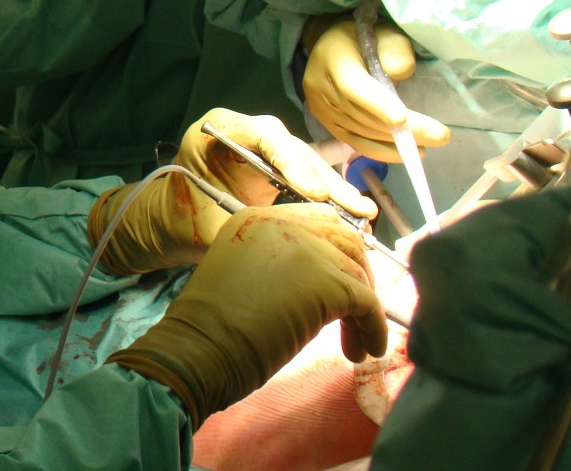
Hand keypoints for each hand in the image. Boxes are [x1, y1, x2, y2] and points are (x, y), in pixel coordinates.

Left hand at [88, 108, 372, 274]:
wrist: (172, 222)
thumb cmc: (185, 221)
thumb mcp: (210, 225)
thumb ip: (249, 226)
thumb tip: (298, 239)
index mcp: (218, 130)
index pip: (261, 134)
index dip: (291, 162)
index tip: (314, 192)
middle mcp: (244, 130)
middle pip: (291, 147)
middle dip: (323, 179)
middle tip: (353, 207)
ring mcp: (263, 145)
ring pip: (305, 161)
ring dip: (333, 189)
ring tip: (362, 213)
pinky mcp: (277, 163)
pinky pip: (305, 173)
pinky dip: (327, 194)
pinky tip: (353, 212)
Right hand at [107, 204, 387, 427]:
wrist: (197, 350)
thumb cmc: (210, 329)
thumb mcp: (244, 277)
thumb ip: (280, 266)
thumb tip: (325, 284)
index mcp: (255, 219)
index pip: (316, 222)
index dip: (336, 253)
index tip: (342, 285)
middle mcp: (282, 224)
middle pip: (344, 239)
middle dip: (357, 275)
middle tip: (354, 313)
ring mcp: (306, 250)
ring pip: (357, 272)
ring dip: (364, 310)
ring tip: (354, 344)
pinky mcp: (326, 282)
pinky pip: (368, 303)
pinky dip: (373, 328)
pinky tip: (365, 349)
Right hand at [303, 18, 449, 162]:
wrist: (330, 47)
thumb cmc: (363, 37)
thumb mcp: (383, 32)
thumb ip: (394, 48)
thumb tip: (402, 73)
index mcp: (332, 59)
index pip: (352, 85)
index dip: (376, 103)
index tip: (402, 120)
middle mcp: (320, 88)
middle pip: (362, 114)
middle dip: (402, 129)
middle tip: (440, 137)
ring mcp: (322, 109)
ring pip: (360, 131)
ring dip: (394, 143)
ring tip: (428, 146)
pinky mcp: (327, 124)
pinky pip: (353, 142)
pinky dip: (379, 151)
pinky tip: (402, 154)